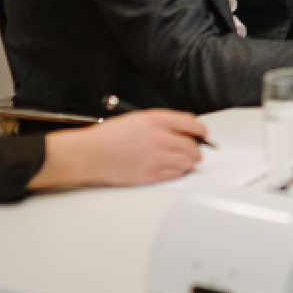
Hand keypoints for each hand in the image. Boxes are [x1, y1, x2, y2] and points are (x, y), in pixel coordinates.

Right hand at [30, 109, 206, 188]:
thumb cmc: (109, 136)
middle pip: (192, 145)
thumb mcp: (138, 119)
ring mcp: (156, 157)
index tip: (203, 136)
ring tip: (186, 162)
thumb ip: (162, 123)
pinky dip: (179, 172)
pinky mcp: (151, 174)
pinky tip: (175, 169)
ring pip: (187, 161)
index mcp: (157, 120)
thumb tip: (183, 131)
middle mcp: (160, 137)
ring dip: (190, 162)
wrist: (90, 154)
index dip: (201, 132)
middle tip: (196, 152)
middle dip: (197, 149)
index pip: (192, 124)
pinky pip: (176, 174)